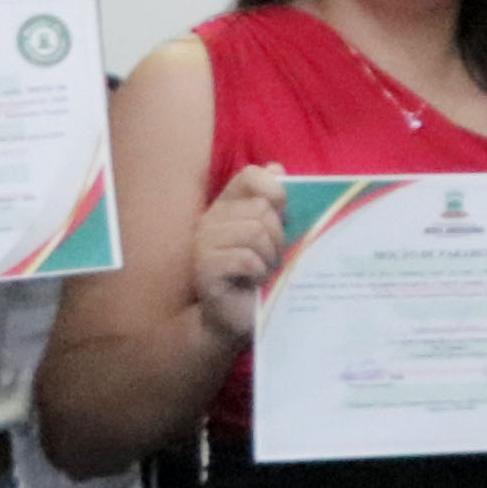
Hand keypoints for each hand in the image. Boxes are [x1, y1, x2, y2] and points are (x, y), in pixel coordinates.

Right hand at [190, 163, 291, 348]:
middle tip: (273, 259)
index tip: (284, 213)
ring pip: (255, 231)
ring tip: (263, 272)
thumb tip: (277, 168)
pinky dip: (258, 272)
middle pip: (261, 209)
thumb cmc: (260, 278)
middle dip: (278, 237)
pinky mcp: (203, 268)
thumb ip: (274, 205)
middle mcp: (211, 220)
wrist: (237, 319)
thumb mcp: (274, 238)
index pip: (251, 176)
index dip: (274, 189)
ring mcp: (203, 243)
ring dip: (269, 257)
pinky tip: (252, 283)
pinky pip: (245, 258)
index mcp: (228, 207)